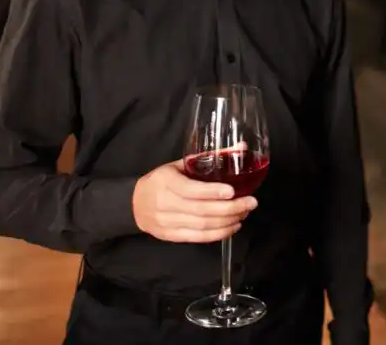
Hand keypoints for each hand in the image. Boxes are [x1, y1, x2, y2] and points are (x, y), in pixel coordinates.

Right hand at [132, 160, 257, 242]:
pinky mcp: (171, 236)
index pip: (190, 190)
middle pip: (201, 210)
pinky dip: (218, 234)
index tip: (232, 191)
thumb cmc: (162, 180)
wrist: (135, 204)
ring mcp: (167, 222)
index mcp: (166, 181)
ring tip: (245, 213)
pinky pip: (198, 237)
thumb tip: (242, 148)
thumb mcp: (179, 164)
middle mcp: (165, 203)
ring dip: (227, 222)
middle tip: (250, 203)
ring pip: (202, 226)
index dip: (212, 192)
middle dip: (229, 208)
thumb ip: (209, 157)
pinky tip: (233, 226)